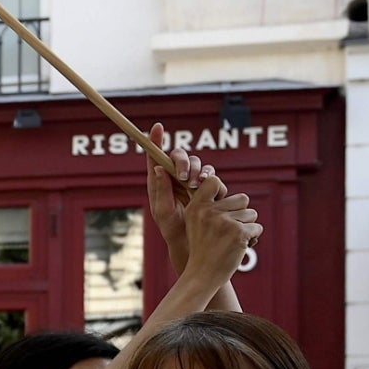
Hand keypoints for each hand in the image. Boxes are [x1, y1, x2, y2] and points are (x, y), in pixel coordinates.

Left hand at [144, 122, 207, 268]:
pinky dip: (211, 179)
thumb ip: (160, 190)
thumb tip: (157, 168)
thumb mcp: (162, 212)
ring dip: (198, 171)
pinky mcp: (209, 188)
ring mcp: (194, 182)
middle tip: (184, 177)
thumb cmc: (172, 229)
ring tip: (196, 184)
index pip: (156, 157)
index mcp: (160, 181)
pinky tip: (207, 187)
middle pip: (181, 157)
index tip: (157, 127)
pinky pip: (213, 177)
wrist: (193, 242)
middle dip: (183, 163)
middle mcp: (176, 178)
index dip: (156, 140)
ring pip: (198, 164)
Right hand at [177, 165, 258, 288]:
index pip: (214, 181)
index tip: (220, 204)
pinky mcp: (238, 233)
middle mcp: (208, 211)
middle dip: (241, 213)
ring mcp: (223, 222)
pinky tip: (238, 246)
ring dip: (248, 226)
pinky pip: (257, 228)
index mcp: (196, 207)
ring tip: (232, 239)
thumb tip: (233, 193)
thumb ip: (209, 205)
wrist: (202, 274)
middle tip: (228, 230)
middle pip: (242, 198)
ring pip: (252, 214)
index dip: (223, 190)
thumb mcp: (196, 223)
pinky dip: (252, 238)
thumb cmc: (203, 247)